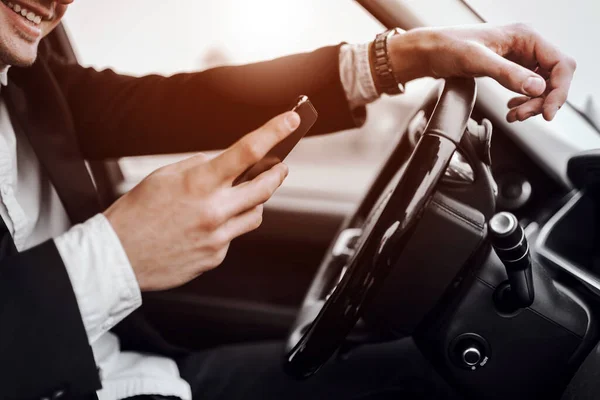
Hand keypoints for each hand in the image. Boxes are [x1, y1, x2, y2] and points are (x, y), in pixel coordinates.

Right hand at [104, 111, 299, 290]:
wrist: (117, 258)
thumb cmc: (136, 213)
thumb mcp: (164, 176)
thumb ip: (200, 167)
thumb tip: (225, 165)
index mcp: (199, 183)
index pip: (247, 151)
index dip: (274, 132)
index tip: (292, 121)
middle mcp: (214, 210)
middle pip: (266, 187)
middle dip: (278, 173)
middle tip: (280, 167)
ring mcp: (217, 236)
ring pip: (255, 214)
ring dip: (254, 202)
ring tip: (238, 197)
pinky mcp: (216, 256)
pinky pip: (233, 236)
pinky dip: (227, 226)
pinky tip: (206, 226)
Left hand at [387, 23, 575, 121]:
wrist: (429, 52)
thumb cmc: (448, 48)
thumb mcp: (477, 61)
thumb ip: (508, 74)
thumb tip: (537, 87)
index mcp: (525, 36)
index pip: (560, 64)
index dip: (558, 90)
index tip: (546, 112)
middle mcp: (526, 46)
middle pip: (554, 78)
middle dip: (542, 101)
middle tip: (522, 116)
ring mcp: (518, 58)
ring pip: (541, 86)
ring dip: (532, 104)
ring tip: (514, 115)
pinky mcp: (508, 69)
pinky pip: (527, 88)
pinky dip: (523, 102)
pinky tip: (511, 109)